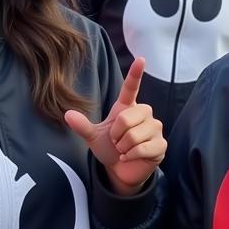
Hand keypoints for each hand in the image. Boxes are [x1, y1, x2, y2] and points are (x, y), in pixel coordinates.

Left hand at [64, 58, 164, 195]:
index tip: (141, 59)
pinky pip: (143, 148)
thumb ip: (83, 126)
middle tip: (117, 142)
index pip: (132, 88)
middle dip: (116, 134)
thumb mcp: (94, 137)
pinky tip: (130, 158)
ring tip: (124, 150)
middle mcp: (144, 114)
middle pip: (127, 117)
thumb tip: (67, 114)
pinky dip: (131, 156)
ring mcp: (155, 128)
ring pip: (135, 135)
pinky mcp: (161, 144)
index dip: (136, 73)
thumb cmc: (110, 149)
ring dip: (123, 147)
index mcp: (128, 107)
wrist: (121, 170)